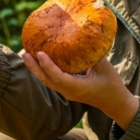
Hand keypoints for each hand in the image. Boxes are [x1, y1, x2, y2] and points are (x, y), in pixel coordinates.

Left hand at [23, 51, 139, 129]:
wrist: (115, 103)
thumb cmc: (112, 85)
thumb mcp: (106, 68)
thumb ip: (95, 54)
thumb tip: (87, 36)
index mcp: (78, 88)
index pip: (58, 77)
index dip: (48, 66)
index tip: (40, 54)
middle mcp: (69, 91)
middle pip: (46, 80)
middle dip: (34, 67)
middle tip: (24, 53)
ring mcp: (67, 92)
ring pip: (47, 81)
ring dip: (36, 69)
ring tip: (27, 55)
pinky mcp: (68, 90)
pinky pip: (52, 81)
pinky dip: (45, 71)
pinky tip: (40, 60)